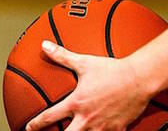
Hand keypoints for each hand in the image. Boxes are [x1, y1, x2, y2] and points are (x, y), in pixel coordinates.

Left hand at [25, 40, 153, 130]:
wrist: (139, 78)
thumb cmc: (112, 70)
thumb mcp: (85, 62)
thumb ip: (63, 56)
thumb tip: (45, 46)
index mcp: (76, 103)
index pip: (49, 117)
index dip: (36, 124)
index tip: (29, 127)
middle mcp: (86, 119)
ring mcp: (101, 127)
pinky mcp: (116, 130)